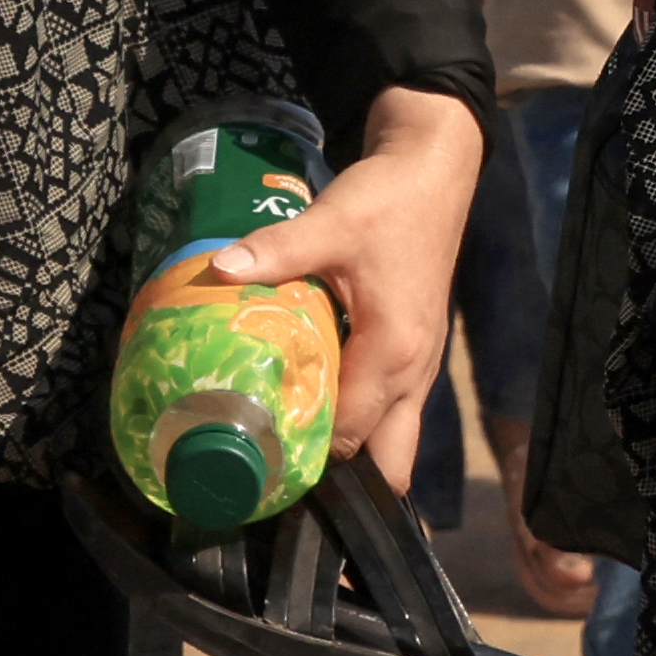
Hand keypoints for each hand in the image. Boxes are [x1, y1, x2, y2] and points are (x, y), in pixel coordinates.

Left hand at [202, 84, 483, 496]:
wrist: (435, 171)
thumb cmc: (390, 199)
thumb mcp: (332, 221)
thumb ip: (278, 250)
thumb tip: (220, 270)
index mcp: (395, 352)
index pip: (349, 435)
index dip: (306, 460)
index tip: (254, 472)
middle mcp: (414, 372)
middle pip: (387, 462)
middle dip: (341, 485)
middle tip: (277, 483)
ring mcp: (420, 366)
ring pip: (393, 442)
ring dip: (350, 458)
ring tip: (288, 462)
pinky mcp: (415, 353)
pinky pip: (391, 413)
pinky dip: (360, 427)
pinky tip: (314, 414)